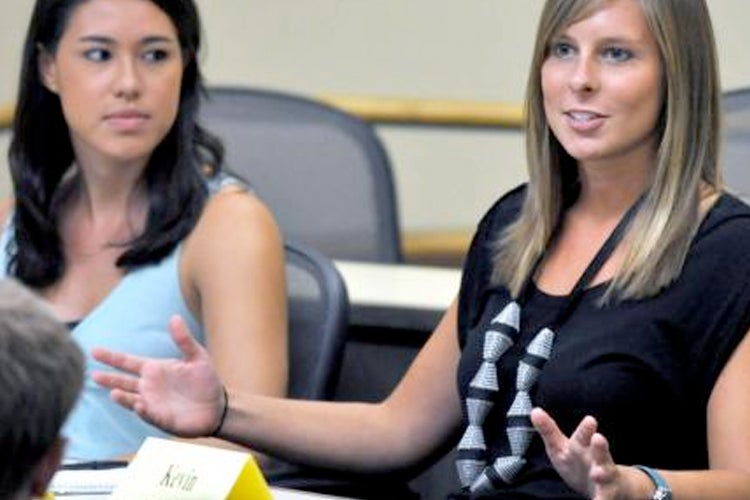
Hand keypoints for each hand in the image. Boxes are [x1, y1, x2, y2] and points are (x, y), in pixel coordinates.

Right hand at [91, 315, 223, 436]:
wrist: (218, 406)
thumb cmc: (206, 380)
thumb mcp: (197, 356)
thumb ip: (183, 339)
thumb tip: (174, 318)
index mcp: (154, 369)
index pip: (127, 362)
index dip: (111, 357)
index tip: (94, 351)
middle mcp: (149, 387)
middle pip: (123, 381)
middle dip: (109, 378)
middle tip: (92, 374)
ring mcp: (153, 403)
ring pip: (131, 399)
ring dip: (122, 397)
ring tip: (113, 392)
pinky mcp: (161, 418)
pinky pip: (149, 415)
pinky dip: (143, 410)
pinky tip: (139, 405)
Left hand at [531, 407, 634, 498]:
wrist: (609, 486)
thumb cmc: (578, 462)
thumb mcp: (561, 447)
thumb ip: (549, 430)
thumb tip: (534, 411)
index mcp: (583, 447)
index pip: (583, 436)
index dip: (585, 429)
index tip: (590, 420)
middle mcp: (597, 460)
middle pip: (599, 452)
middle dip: (599, 446)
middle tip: (598, 438)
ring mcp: (605, 478)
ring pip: (605, 474)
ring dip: (602, 473)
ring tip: (597, 474)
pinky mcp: (606, 495)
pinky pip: (604, 498)